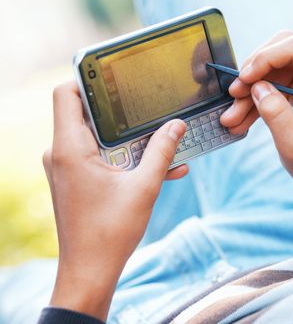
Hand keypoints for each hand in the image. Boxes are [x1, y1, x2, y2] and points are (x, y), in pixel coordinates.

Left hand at [43, 81, 187, 320]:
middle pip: (87, 113)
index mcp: (71, 149)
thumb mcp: (144, 186)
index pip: (66, 94)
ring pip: (98, 137)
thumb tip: (177, 124)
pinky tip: (162, 168)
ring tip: (166, 143)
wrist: (90, 270)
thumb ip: (162, 151)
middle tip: (151, 108)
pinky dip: (125, 158)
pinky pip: (100, 157)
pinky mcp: (75, 179)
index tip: (116, 75)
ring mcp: (67, 167)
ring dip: (130, 140)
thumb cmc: (111, 231)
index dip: (88, 79)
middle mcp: (62, 153)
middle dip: (122, 112)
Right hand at [220, 31, 292, 221]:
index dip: (264, 59)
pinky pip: (278, 77)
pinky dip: (259, 95)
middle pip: (284, 47)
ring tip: (233, 117)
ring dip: (252, 87)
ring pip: (276, 63)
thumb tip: (256, 86)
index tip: (242, 81)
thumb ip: (276, 115)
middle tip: (234, 95)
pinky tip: (243, 117)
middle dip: (255, 70)